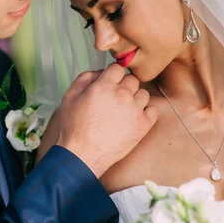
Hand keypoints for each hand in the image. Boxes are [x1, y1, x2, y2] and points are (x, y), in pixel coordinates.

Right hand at [57, 63, 158, 177]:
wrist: (83, 155)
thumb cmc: (74, 127)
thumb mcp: (70, 97)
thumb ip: (85, 78)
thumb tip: (100, 72)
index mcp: (104, 86)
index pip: (118, 67)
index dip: (113, 74)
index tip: (111, 82)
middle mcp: (122, 95)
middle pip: (132, 79)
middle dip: (124, 86)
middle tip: (115, 98)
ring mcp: (135, 110)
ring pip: (144, 94)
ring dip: (135, 99)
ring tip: (124, 110)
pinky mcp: (143, 125)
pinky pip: (153, 110)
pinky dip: (147, 112)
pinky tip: (135, 118)